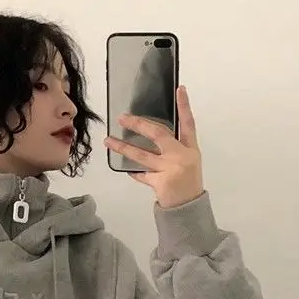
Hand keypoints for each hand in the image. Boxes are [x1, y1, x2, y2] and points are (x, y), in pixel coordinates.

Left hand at [104, 85, 203, 208]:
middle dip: (139, 124)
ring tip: (108, 141)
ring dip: (123, 147)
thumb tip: (152, 136)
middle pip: (158, 134)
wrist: (189, 208)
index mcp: (190, 148)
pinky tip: (126, 169)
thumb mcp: (188, 162)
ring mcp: (170, 169)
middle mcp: (181, 155)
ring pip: (142, 155)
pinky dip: (133, 172)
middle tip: (123, 118)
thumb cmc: (188, 184)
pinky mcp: (160, 182)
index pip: (188, 123)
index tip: (180, 89)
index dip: (184, 106)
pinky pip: (141, 174)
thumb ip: (174, 149)